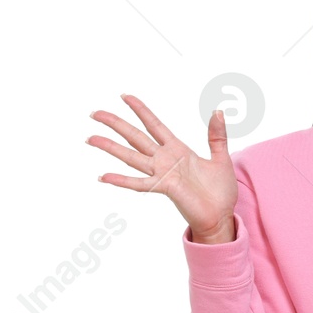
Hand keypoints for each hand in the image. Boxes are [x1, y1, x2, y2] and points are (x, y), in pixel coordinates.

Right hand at [88, 95, 237, 241]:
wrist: (221, 216)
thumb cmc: (220, 191)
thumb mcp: (221, 157)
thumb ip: (217, 135)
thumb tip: (219, 111)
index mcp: (177, 150)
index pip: (154, 125)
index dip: (140, 110)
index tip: (125, 96)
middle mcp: (165, 160)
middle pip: (135, 136)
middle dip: (116, 124)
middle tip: (95, 113)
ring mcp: (162, 174)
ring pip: (131, 156)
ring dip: (110, 147)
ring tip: (90, 138)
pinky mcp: (164, 188)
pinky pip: (139, 183)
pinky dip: (121, 180)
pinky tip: (103, 176)